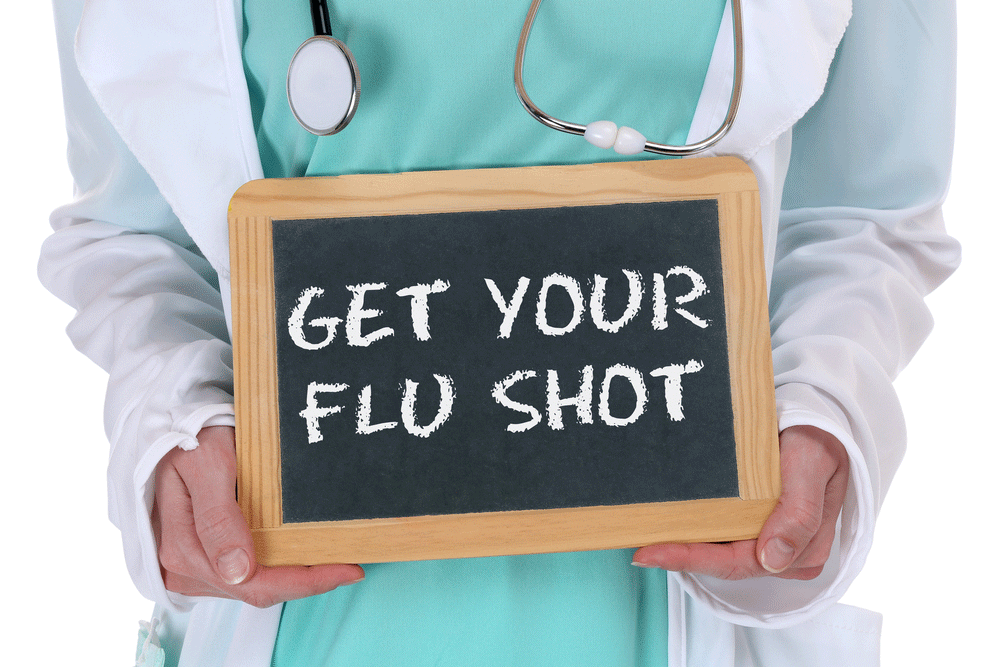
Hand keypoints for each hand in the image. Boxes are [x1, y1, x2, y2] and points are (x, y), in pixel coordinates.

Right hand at [152, 425, 364, 607]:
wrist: (175, 426)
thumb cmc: (192, 439)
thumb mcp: (206, 465)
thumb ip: (218, 518)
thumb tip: (238, 572)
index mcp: (185, 550)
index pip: (255, 584)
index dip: (305, 582)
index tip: (346, 569)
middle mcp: (186, 567)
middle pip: (258, 590)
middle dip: (307, 580)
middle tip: (350, 564)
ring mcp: (195, 566)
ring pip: (255, 585)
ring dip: (294, 573)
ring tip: (332, 555)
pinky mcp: (205, 558)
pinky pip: (248, 573)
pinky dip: (278, 564)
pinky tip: (301, 548)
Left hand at [632, 425, 849, 579]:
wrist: (818, 421)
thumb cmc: (818, 442)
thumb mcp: (812, 466)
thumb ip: (800, 512)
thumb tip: (773, 559)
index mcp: (803, 550)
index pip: (739, 563)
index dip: (693, 560)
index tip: (652, 553)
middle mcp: (783, 553)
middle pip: (722, 562)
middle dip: (679, 556)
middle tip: (636, 548)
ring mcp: (766, 539)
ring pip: (717, 551)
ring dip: (681, 545)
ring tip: (640, 537)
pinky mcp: (752, 523)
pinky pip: (717, 533)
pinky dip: (691, 530)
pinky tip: (665, 523)